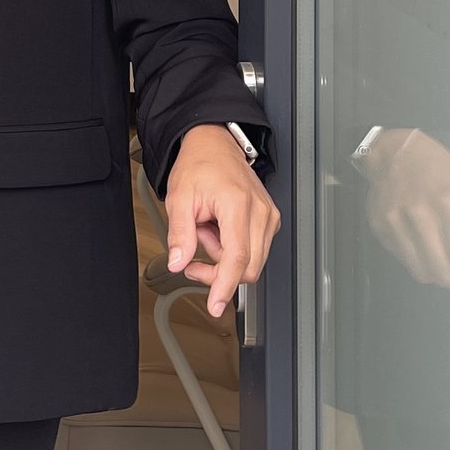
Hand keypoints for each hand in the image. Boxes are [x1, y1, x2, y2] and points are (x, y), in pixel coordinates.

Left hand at [164, 124, 279, 318]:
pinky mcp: (270, 220)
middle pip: (248, 267)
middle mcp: (260, 212)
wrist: (215, 144)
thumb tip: (179, 263)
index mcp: (237, 204)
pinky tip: (219, 227)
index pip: (237, 258)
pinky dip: (232, 247)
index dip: (225, 285)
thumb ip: (179, 234)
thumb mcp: (179, 197)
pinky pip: (253, 250)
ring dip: (223, 255)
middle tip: (193, 254)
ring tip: (207, 228)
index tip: (216, 305)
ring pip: (251, 261)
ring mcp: (269, 216)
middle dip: (217, 270)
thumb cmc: (199, 165)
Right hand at [362, 128, 449, 323]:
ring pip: (426, 274)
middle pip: (447, 273)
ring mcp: (396, 222)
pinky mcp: (380, 228)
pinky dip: (423, 264)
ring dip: (444, 277)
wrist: (396, 152)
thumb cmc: (448, 175)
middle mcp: (422, 215)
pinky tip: (427, 246)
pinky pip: (407, 263)